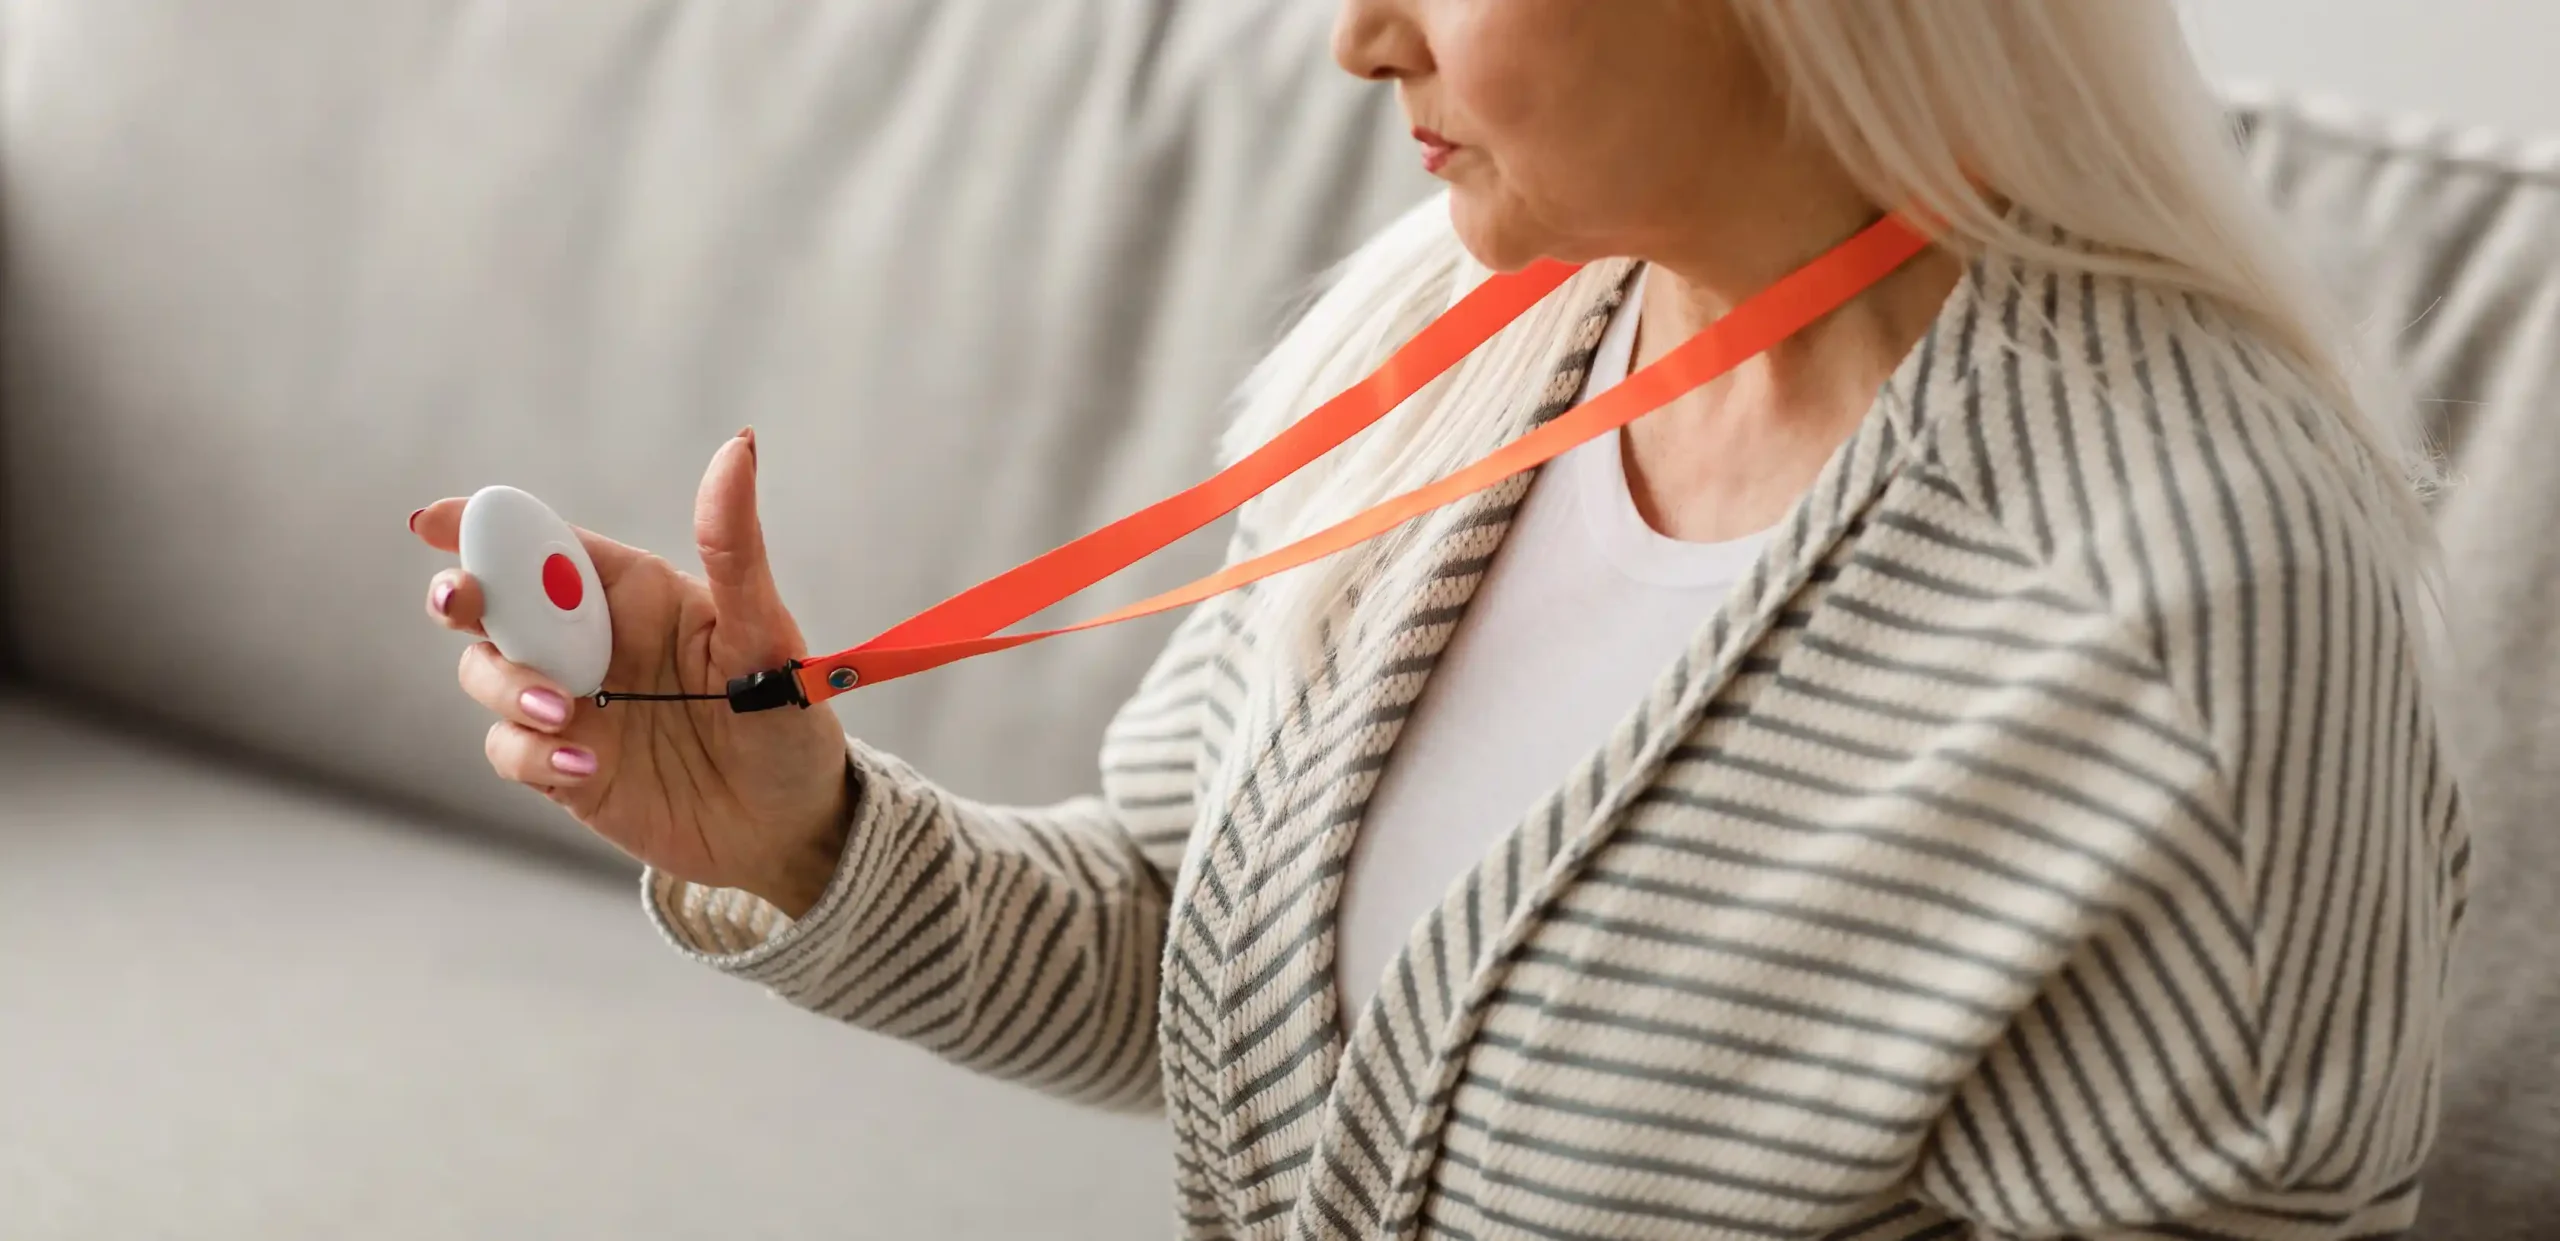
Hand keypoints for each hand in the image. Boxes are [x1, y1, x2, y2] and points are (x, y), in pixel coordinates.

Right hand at [411, 429, 850, 917]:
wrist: (790, 825)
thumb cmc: (788, 717)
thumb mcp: (767, 633)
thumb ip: (735, 547)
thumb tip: (738, 447)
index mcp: (631, 591)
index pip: (544, 543)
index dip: (482, 524)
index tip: (434, 521)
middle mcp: (590, 640)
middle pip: (493, 601)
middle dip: (460, 596)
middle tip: (459, 604)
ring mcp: (570, 704)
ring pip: (488, 674)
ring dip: (507, 684)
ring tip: (561, 711)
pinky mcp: (563, 766)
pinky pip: (511, 749)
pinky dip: (530, 752)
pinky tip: (582, 764)